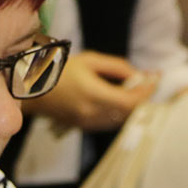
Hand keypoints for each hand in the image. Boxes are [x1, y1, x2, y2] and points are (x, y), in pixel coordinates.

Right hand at [23, 50, 159, 130]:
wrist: (31, 88)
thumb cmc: (59, 69)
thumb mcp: (90, 60)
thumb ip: (116, 67)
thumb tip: (137, 75)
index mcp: (94, 95)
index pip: (132, 101)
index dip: (147, 91)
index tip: (155, 78)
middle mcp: (93, 113)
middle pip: (130, 113)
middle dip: (143, 98)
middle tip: (150, 82)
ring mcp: (88, 123)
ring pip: (122, 119)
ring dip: (133, 106)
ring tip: (137, 88)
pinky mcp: (84, 127)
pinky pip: (110, 122)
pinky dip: (121, 111)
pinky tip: (121, 97)